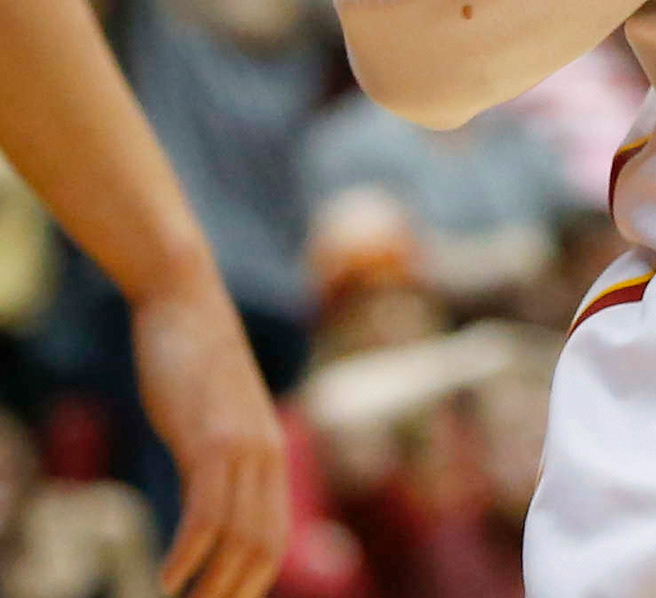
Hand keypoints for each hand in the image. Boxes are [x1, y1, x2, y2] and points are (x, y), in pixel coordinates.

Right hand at [132, 259, 287, 597]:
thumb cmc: (191, 362)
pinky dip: (188, 555)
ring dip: (210, 587)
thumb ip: (212, 465)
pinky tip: (166, 579)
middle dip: (232, 594)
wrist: (185, 302)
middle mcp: (265, 452)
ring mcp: (242, 444)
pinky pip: (206, 512)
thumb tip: (205, 511)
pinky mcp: (212, 437)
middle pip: (263, 547)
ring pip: (239, 537)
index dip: (252, 582)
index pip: (274, 538)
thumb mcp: (208, 423)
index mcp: (269, 452)